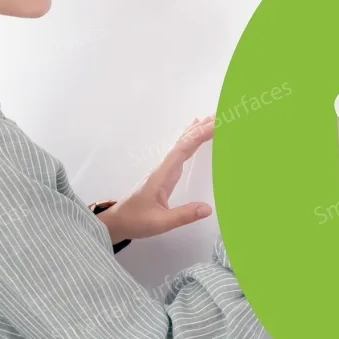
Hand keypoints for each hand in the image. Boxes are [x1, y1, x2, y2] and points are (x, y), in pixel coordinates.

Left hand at [98, 116, 215, 243]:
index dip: (200, 135)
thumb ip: (184, 215)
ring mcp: (165, 168)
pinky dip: (190, 139)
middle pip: (184, 141)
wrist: (118, 222)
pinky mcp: (166, 173)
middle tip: (221, 116)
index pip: (184, 148)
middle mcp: (164, 166)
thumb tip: (208, 208)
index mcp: (164, 174)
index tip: (217, 124)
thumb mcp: (161, 222)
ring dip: (197, 130)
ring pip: (183, 143)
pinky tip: (193, 132)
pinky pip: (181, 150)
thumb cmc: (137, 220)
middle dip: (202, 128)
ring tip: (212, 119)